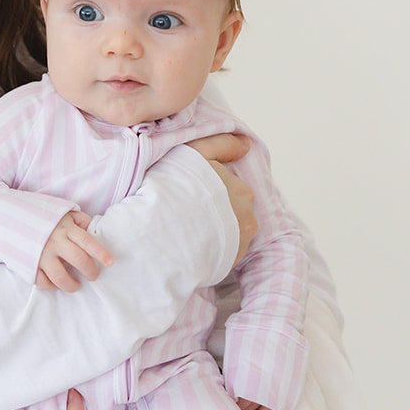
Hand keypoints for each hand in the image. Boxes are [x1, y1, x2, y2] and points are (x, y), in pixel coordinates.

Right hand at [36, 211, 113, 291]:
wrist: (11, 218)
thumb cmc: (44, 218)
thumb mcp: (64, 213)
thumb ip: (80, 221)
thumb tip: (95, 230)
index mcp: (65, 228)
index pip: (87, 241)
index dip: (101, 253)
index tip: (110, 262)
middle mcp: (54, 241)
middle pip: (78, 260)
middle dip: (90, 271)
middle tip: (93, 276)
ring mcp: (41, 254)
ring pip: (60, 276)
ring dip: (72, 285)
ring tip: (77, 285)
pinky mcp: (29, 264)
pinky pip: (42, 282)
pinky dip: (52, 286)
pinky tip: (58, 284)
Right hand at [185, 133, 257, 261]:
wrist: (162, 234)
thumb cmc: (174, 189)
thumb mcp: (195, 152)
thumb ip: (222, 144)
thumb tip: (246, 145)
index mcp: (241, 191)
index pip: (228, 189)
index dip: (207, 189)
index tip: (188, 194)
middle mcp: (247, 218)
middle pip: (231, 211)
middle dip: (214, 212)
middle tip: (186, 213)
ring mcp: (239, 244)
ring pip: (228, 233)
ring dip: (213, 232)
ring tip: (187, 232)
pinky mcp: (227, 265)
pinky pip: (221, 254)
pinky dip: (209, 250)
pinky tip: (190, 247)